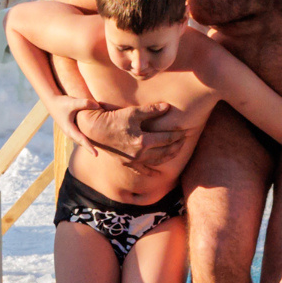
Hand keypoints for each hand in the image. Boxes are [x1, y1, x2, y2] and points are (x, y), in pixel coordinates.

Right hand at [72, 101, 188, 170]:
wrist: (95, 130)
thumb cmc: (114, 118)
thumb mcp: (133, 112)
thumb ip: (152, 110)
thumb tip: (167, 107)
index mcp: (143, 140)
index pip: (167, 138)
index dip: (178, 135)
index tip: (186, 131)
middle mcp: (140, 153)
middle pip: (165, 151)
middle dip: (177, 146)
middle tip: (185, 141)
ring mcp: (134, 160)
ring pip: (157, 161)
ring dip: (169, 157)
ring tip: (177, 151)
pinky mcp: (128, 163)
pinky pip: (142, 170)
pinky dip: (151, 172)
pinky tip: (158, 175)